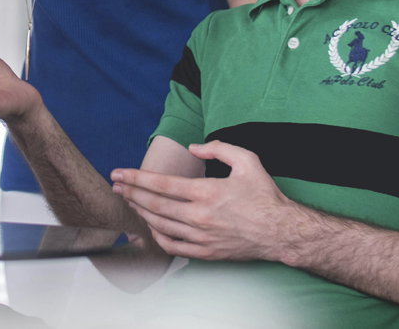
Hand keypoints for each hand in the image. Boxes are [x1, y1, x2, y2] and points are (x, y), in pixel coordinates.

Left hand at [111, 140, 298, 261]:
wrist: (282, 233)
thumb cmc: (265, 196)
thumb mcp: (248, 161)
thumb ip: (219, 148)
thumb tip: (194, 146)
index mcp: (207, 192)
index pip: (161, 184)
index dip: (135, 178)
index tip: (118, 173)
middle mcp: (200, 216)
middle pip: (154, 205)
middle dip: (130, 193)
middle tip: (115, 186)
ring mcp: (202, 237)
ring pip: (161, 225)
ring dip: (140, 212)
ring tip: (128, 201)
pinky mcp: (207, 253)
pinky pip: (173, 247)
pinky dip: (157, 237)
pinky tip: (151, 227)